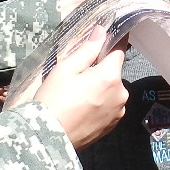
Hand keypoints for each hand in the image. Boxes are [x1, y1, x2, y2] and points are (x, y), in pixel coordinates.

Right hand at [35, 28, 127, 149]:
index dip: (110, 42)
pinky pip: (109, 106)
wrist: (48, 138)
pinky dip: (100, 103)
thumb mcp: (66, 69)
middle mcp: (121, 94)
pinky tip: (82, 108)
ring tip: (77, 96)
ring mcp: (118, 111)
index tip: (104, 38)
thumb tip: (102, 31)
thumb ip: (87, 49)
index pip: (119, 50)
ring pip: (112, 90)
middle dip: (100, 70)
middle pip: (114, 72)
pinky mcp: (113, 125)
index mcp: (110, 77)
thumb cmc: (53, 100)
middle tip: (77, 77)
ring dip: (100, 88)